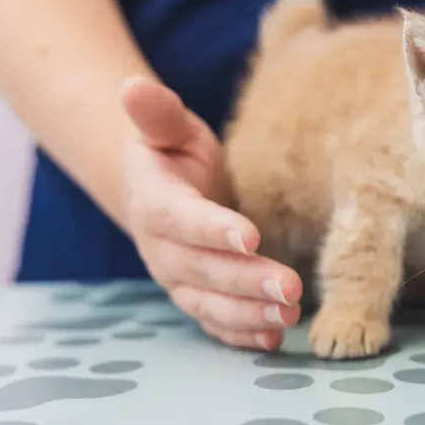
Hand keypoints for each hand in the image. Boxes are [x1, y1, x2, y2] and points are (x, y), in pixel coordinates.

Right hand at [119, 76, 302, 349]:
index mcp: (154, 202)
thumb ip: (157, 113)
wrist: (160, 191)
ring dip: (249, 313)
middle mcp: (161, 249)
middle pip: (202, 269)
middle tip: (291, 287)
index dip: (213, 229)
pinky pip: (215, 322)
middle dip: (246, 280)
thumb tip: (133, 85)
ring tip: (290, 315)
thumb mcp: (167, 128)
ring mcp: (178, 279)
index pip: (182, 219)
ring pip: (210, 303)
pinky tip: (274, 339)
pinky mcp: (195, 298)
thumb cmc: (172, 154)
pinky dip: (241, 334)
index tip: (251, 235)